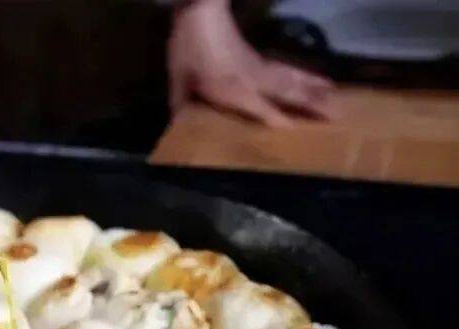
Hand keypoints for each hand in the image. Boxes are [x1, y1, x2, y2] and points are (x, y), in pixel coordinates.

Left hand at [167, 0, 336, 126]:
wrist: (201, 12)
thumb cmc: (188, 47)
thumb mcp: (178, 79)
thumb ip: (181, 102)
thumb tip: (177, 122)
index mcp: (233, 88)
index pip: (261, 107)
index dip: (276, 118)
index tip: (295, 130)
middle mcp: (252, 79)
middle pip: (288, 92)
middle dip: (312, 103)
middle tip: (338, 114)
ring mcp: (258, 67)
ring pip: (292, 78)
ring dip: (314, 87)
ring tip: (336, 96)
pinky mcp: (258, 58)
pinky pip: (285, 69)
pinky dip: (303, 75)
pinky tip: (314, 79)